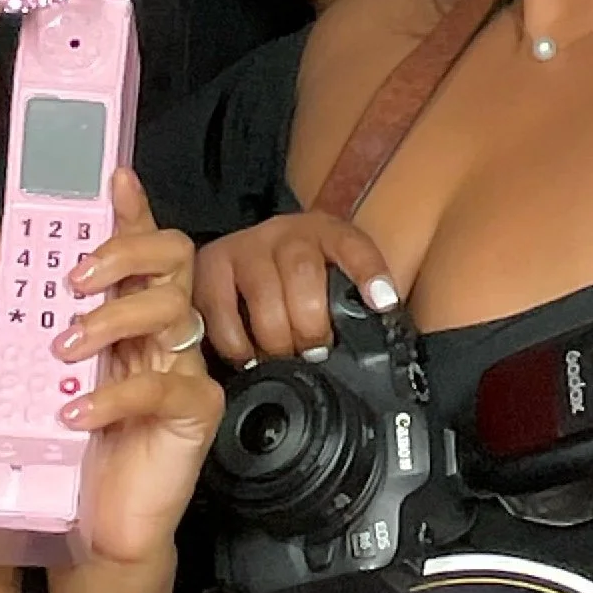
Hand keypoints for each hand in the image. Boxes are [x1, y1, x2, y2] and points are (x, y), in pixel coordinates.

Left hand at [17, 171, 221, 569]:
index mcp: (130, 312)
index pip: (142, 245)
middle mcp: (164, 331)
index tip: (112, 177)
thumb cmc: (69, 445)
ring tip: (66, 351)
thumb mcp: (26, 368)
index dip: (133, 207)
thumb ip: (13, 307)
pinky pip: (167, 384)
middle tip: (75, 278)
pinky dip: (116, 394)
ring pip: (172, 309)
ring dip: (112, 319)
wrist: (92, 525)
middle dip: (125, 253)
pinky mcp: (196, 412)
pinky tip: (77, 413)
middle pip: (174, 258)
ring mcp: (186, 367)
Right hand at [191, 211, 400, 362]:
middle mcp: (285, 233)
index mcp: (325, 233)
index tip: (382, 302)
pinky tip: (248, 356)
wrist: (245, 261)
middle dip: (311, 325)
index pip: (353, 245)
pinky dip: (236, 343)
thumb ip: (351, 303)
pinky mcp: (210, 266)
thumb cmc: (297, 283)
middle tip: (314, 353)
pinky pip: (220, 309)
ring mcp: (245, 246)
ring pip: (263, 292)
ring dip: (276, 337)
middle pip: (303, 272)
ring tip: (282, 360)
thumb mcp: (330, 280)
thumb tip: (374, 336)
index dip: (369, 272)